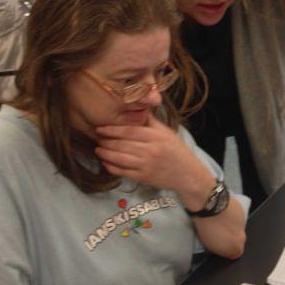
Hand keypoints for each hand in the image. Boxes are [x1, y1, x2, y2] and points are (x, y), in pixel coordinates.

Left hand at [94, 115, 214, 210]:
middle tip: (97, 138)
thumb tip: (136, 107)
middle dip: (106, 141)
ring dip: (105, 154)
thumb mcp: (166, 132)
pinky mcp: (144, 178)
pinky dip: (111, 167)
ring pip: (119, 158)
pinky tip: (106, 162)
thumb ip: (150, 121)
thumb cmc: (176, 150)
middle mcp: (150, 150)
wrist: (188, 174)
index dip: (112, 129)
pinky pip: (122, 172)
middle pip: (121, 144)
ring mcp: (146, 165)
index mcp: (155, 136)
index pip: (129, 131)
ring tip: (98, 150)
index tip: (100, 128)